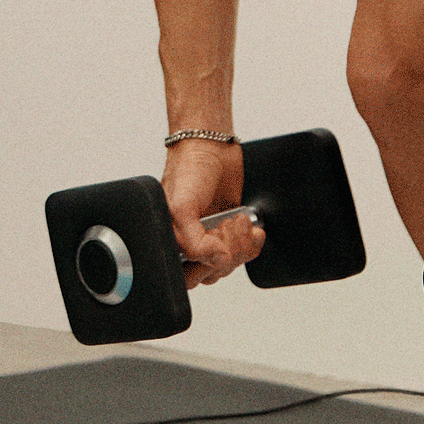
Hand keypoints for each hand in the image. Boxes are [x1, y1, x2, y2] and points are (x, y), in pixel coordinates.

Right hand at [160, 140, 262, 288]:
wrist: (213, 147)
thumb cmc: (188, 169)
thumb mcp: (181, 207)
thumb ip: (194, 243)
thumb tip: (217, 260)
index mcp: (170, 241)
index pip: (187, 276)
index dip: (204, 266)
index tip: (214, 243)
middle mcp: (189, 243)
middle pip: (210, 273)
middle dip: (226, 253)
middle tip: (226, 226)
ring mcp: (211, 238)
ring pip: (229, 264)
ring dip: (240, 245)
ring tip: (237, 218)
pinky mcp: (230, 231)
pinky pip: (245, 252)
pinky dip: (252, 243)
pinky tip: (251, 228)